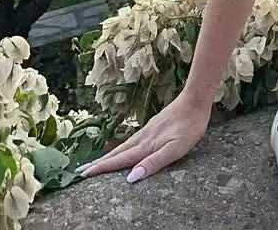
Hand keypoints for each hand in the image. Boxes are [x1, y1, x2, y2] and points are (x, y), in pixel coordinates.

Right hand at [77, 92, 211, 183]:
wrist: (196, 100)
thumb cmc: (189, 127)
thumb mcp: (175, 149)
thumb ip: (153, 163)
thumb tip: (130, 178)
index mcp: (146, 146)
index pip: (120, 160)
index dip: (102, 168)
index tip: (83, 174)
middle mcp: (143, 138)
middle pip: (117, 152)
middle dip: (99, 163)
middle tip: (81, 171)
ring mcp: (147, 131)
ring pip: (123, 146)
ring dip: (108, 155)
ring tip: (97, 163)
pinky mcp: (153, 126)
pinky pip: (131, 140)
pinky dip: (121, 148)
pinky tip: (123, 148)